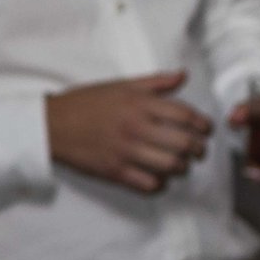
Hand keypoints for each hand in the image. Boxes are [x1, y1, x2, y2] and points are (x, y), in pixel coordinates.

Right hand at [46, 71, 212, 192]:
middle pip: (183, 143)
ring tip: (181, 164)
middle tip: (198, 150)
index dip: (202, 125)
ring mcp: (125, 151)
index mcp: (139, 104)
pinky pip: (149, 184)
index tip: (206, 130)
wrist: (52, 124)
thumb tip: (183, 75)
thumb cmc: (88, 103)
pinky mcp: (114, 171)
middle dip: (198, 149)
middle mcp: (135, 127)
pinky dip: (160, 183)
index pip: (185, 115)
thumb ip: (156, 82)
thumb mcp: (122, 85)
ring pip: (170, 165)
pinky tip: (159, 176)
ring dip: (182, 167)